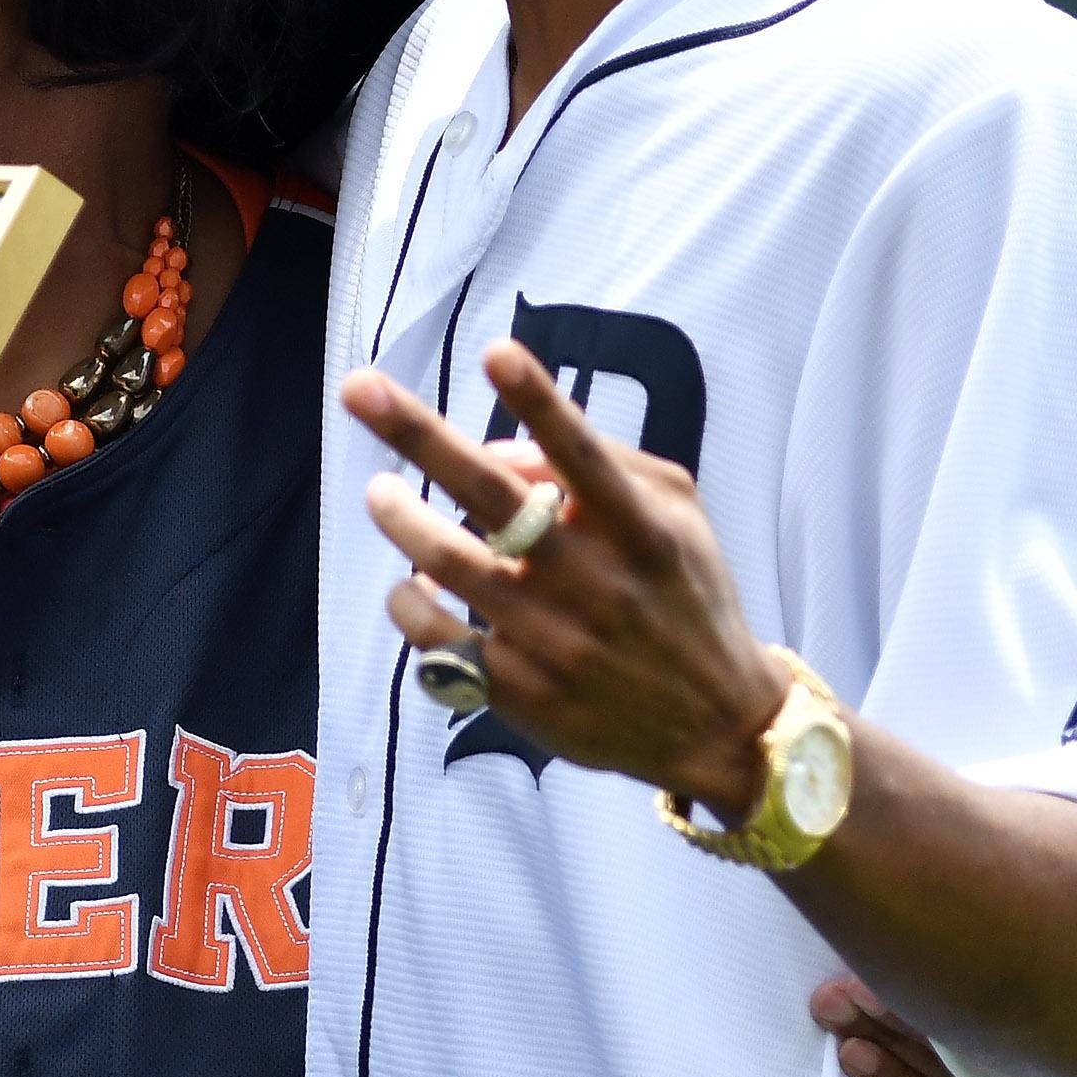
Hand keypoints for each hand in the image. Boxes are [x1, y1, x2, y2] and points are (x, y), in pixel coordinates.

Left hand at [341, 341, 783, 811]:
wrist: (715, 725)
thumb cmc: (686, 598)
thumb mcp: (676, 518)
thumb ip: (607, 464)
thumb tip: (505, 446)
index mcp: (639, 530)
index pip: (583, 454)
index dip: (540, 402)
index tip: (498, 351)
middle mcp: (592, 580)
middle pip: (493, 496)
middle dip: (420, 435)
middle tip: (361, 389)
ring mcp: (551, 639)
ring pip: (450, 562)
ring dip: (402, 518)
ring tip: (380, 491)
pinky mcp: (518, 690)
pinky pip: (437, 638)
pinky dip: (409, 604)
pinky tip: (409, 586)